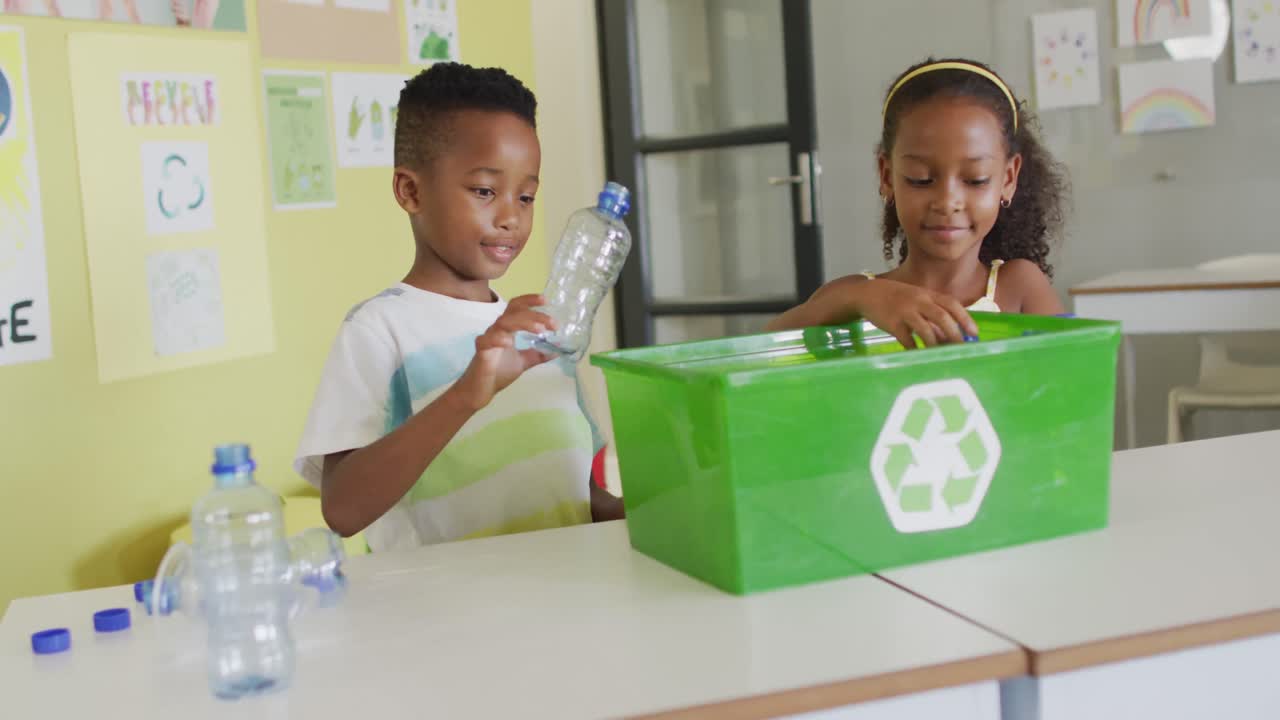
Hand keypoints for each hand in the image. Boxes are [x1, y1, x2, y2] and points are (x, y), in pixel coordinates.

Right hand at [450, 294, 554, 410]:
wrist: (480, 390)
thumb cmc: (498, 372)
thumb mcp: (524, 362)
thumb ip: (538, 355)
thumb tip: (556, 351)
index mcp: (507, 329)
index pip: (517, 308)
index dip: (529, 301)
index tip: (545, 300)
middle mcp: (498, 329)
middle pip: (514, 312)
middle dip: (534, 314)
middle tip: (552, 324)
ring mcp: (488, 338)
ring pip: (503, 322)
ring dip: (523, 323)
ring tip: (540, 330)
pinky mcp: (481, 350)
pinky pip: (488, 340)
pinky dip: (498, 338)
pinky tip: (509, 342)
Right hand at [847, 278, 977, 348]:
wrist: (868, 293)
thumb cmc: (897, 298)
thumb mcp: (917, 299)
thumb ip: (932, 313)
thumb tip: (950, 336)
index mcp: (927, 294)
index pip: (951, 304)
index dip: (965, 318)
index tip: (974, 333)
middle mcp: (918, 301)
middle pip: (941, 317)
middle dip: (954, 334)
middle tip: (961, 348)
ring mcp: (905, 312)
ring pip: (925, 329)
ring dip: (935, 344)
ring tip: (940, 354)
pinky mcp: (892, 323)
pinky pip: (906, 339)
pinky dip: (914, 348)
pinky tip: (918, 354)